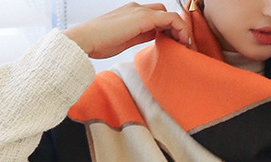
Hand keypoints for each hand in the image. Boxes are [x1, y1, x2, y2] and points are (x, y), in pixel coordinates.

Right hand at [64, 2, 189, 59]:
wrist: (86, 40)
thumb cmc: (100, 43)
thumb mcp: (125, 40)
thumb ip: (139, 36)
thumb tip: (153, 37)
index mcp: (132, 14)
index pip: (156, 17)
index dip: (168, 29)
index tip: (174, 45)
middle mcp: (137, 9)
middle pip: (164, 12)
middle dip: (175, 28)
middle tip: (181, 45)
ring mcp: (139, 11)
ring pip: (169, 14)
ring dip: (180, 29)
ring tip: (184, 45)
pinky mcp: (143, 18)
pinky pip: (169, 19)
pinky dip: (179, 28)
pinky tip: (181, 41)